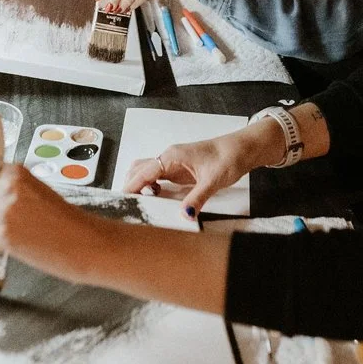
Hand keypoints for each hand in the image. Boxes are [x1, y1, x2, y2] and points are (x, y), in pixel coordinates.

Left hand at [0, 162, 96, 281]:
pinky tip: (15, 243)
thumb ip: (7, 187)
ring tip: (10, 232)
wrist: (85, 242)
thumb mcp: (34, 191)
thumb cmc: (64, 220)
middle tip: (4, 221)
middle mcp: (7, 186)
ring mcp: (4, 209)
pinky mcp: (3, 233)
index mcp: (15, 172)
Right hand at [124, 134, 250, 218]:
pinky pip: (157, 176)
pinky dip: (150, 186)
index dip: (131, 186)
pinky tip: (156, 198)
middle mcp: (168, 157)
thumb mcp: (212, 181)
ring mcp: (172, 163)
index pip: (144, 172)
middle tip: (128, 206)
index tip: (121, 199)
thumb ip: (197, 198)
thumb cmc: (227, 157)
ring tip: (140, 204)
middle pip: (139, 170)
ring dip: (139, 186)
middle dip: (130, 186)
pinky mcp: (178, 169)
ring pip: (146, 172)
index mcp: (172, 156)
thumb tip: (185, 214)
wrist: (240, 149)